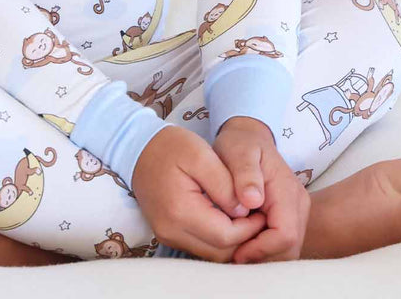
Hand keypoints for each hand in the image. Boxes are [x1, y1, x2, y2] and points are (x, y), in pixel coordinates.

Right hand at [130, 125, 267, 261]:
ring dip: (231, 241)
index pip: (225, 236)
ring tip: (244, 217)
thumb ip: (225, 184)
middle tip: (257, 217)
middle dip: (243, 238)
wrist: (139, 148)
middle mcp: (171, 230)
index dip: (249, 228)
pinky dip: (217, 238)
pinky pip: (200, 246)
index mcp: (180, 210)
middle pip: (219, 252)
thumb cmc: (171, 146)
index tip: (261, 211)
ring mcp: (168, 235)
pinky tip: (227, 219)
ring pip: (211, 254)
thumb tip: (243, 210)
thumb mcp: (201, 154)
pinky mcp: (168, 234)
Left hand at [212, 116, 310, 262]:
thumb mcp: (238, 151)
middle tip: (234, 256)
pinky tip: (243, 245)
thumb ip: (245, 174)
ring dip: (263, 257)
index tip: (236, 250)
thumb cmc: (240, 143)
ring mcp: (297, 212)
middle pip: (290, 250)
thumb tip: (253, 200)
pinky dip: (264, 251)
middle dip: (263, 258)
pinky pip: (282, 245)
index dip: (262, 249)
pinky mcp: (290, 218)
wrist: (248, 137)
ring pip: (287, 252)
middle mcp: (299, 205)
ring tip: (236, 251)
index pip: (286, 235)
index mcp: (288, 191)